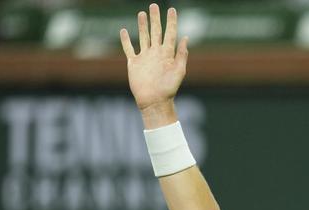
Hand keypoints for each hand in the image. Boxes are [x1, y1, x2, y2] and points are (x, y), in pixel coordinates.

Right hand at [120, 4, 187, 126]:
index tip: (172, 10)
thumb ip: (181, 54)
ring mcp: (145, 57)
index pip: (170, 33)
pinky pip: (129, 49)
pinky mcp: (134, 63)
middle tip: (154, 6)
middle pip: (155, 32)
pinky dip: (125, 40)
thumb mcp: (179, 71)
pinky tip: (124, 31)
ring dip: (142, 25)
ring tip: (142, 13)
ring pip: (143, 37)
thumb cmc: (168, 89)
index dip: (171, 22)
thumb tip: (185, 38)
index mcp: (167, 54)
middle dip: (155, 19)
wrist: (154, 101)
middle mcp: (156, 53)